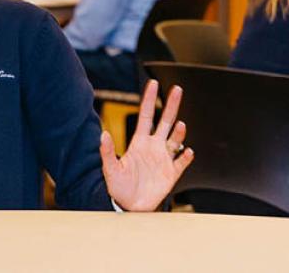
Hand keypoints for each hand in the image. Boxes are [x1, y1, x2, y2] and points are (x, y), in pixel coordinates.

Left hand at [100, 80, 194, 210]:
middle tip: (177, 89)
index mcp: (139, 142)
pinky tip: (187, 151)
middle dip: (171, 105)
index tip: (154, 83)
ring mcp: (164, 159)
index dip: (149, 99)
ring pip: (176, 139)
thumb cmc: (118, 187)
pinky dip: (186, 156)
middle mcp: (153, 147)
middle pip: (165, 121)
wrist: (129, 206)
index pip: (146, 115)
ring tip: (180, 125)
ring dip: (179, 132)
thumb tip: (103, 134)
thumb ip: (107, 151)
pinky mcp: (171, 173)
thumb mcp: (110, 168)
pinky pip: (182, 162)